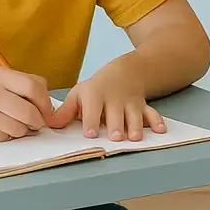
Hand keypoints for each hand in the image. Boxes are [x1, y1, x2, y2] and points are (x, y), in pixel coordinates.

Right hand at [0, 66, 54, 141]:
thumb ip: (26, 84)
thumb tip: (50, 105)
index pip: (33, 87)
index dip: (46, 102)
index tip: (48, 111)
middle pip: (28, 112)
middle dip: (37, 121)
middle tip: (37, 123)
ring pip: (18, 128)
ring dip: (23, 130)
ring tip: (16, 125)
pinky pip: (4, 138)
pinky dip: (8, 136)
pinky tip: (0, 129)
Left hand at [46, 55, 164, 141]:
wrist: (126, 71)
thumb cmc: (97, 88)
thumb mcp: (79, 94)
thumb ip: (66, 111)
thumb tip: (49, 124)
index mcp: (95, 96)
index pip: (92, 110)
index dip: (91, 121)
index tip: (90, 133)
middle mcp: (114, 99)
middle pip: (116, 115)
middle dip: (116, 126)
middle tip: (116, 137)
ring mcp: (130, 102)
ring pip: (134, 115)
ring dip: (135, 126)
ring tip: (135, 138)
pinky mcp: (143, 106)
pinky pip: (152, 112)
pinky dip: (157, 121)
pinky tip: (160, 130)